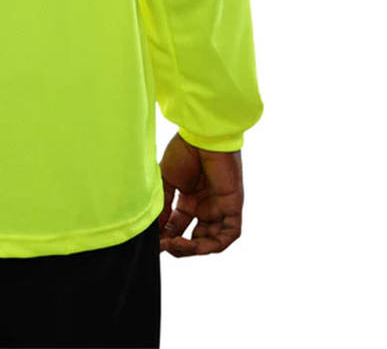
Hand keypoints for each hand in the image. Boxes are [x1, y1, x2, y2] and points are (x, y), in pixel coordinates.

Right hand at [158, 132, 243, 256]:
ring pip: (212, 240)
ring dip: (195, 249)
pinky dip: (214, 244)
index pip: (178, 226)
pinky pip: (229, 234)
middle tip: (164, 245)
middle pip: (195, 238)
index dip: (166, 237)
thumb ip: (164, 206)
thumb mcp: (168, 181)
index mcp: (189, 199)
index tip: (153, 243)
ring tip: (177, 244)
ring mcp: (219, 207)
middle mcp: (205, 206)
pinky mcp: (233, 207)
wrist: (201, 137)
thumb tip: (155, 230)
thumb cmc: (183, 152)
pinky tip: (196, 244)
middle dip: (179, 246)